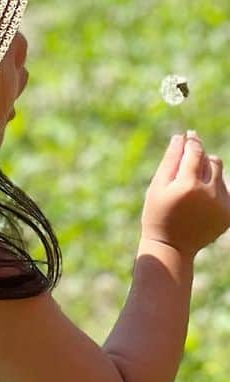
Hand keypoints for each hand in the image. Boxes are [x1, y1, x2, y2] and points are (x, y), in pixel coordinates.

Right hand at [141, 130, 228, 258]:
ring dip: (208, 172)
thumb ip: (171, 159)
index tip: (190, 135)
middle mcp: (210, 193)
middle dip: (200, 157)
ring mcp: (222, 205)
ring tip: (191, 184)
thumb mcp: (158, 185)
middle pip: (211, 161)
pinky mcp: (229, 214)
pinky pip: (225, 190)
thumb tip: (180, 137)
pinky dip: (214, 188)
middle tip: (187, 162)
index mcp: (189, 184)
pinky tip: (200, 199)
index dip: (193, 141)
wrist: (172, 246)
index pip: (196, 152)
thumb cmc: (158, 212)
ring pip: (220, 174)